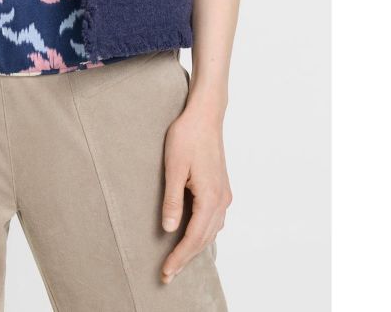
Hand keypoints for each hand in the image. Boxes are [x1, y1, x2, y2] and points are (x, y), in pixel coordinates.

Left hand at [159, 101, 232, 283]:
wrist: (205, 115)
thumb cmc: (187, 136)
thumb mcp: (173, 168)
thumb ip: (172, 200)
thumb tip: (169, 229)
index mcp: (210, 198)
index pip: (193, 237)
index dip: (179, 257)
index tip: (166, 272)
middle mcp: (221, 200)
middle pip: (204, 239)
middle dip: (186, 258)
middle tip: (168, 274)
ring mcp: (224, 194)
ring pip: (211, 231)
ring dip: (195, 247)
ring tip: (178, 260)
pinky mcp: (222, 188)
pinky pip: (214, 220)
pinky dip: (204, 233)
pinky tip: (195, 236)